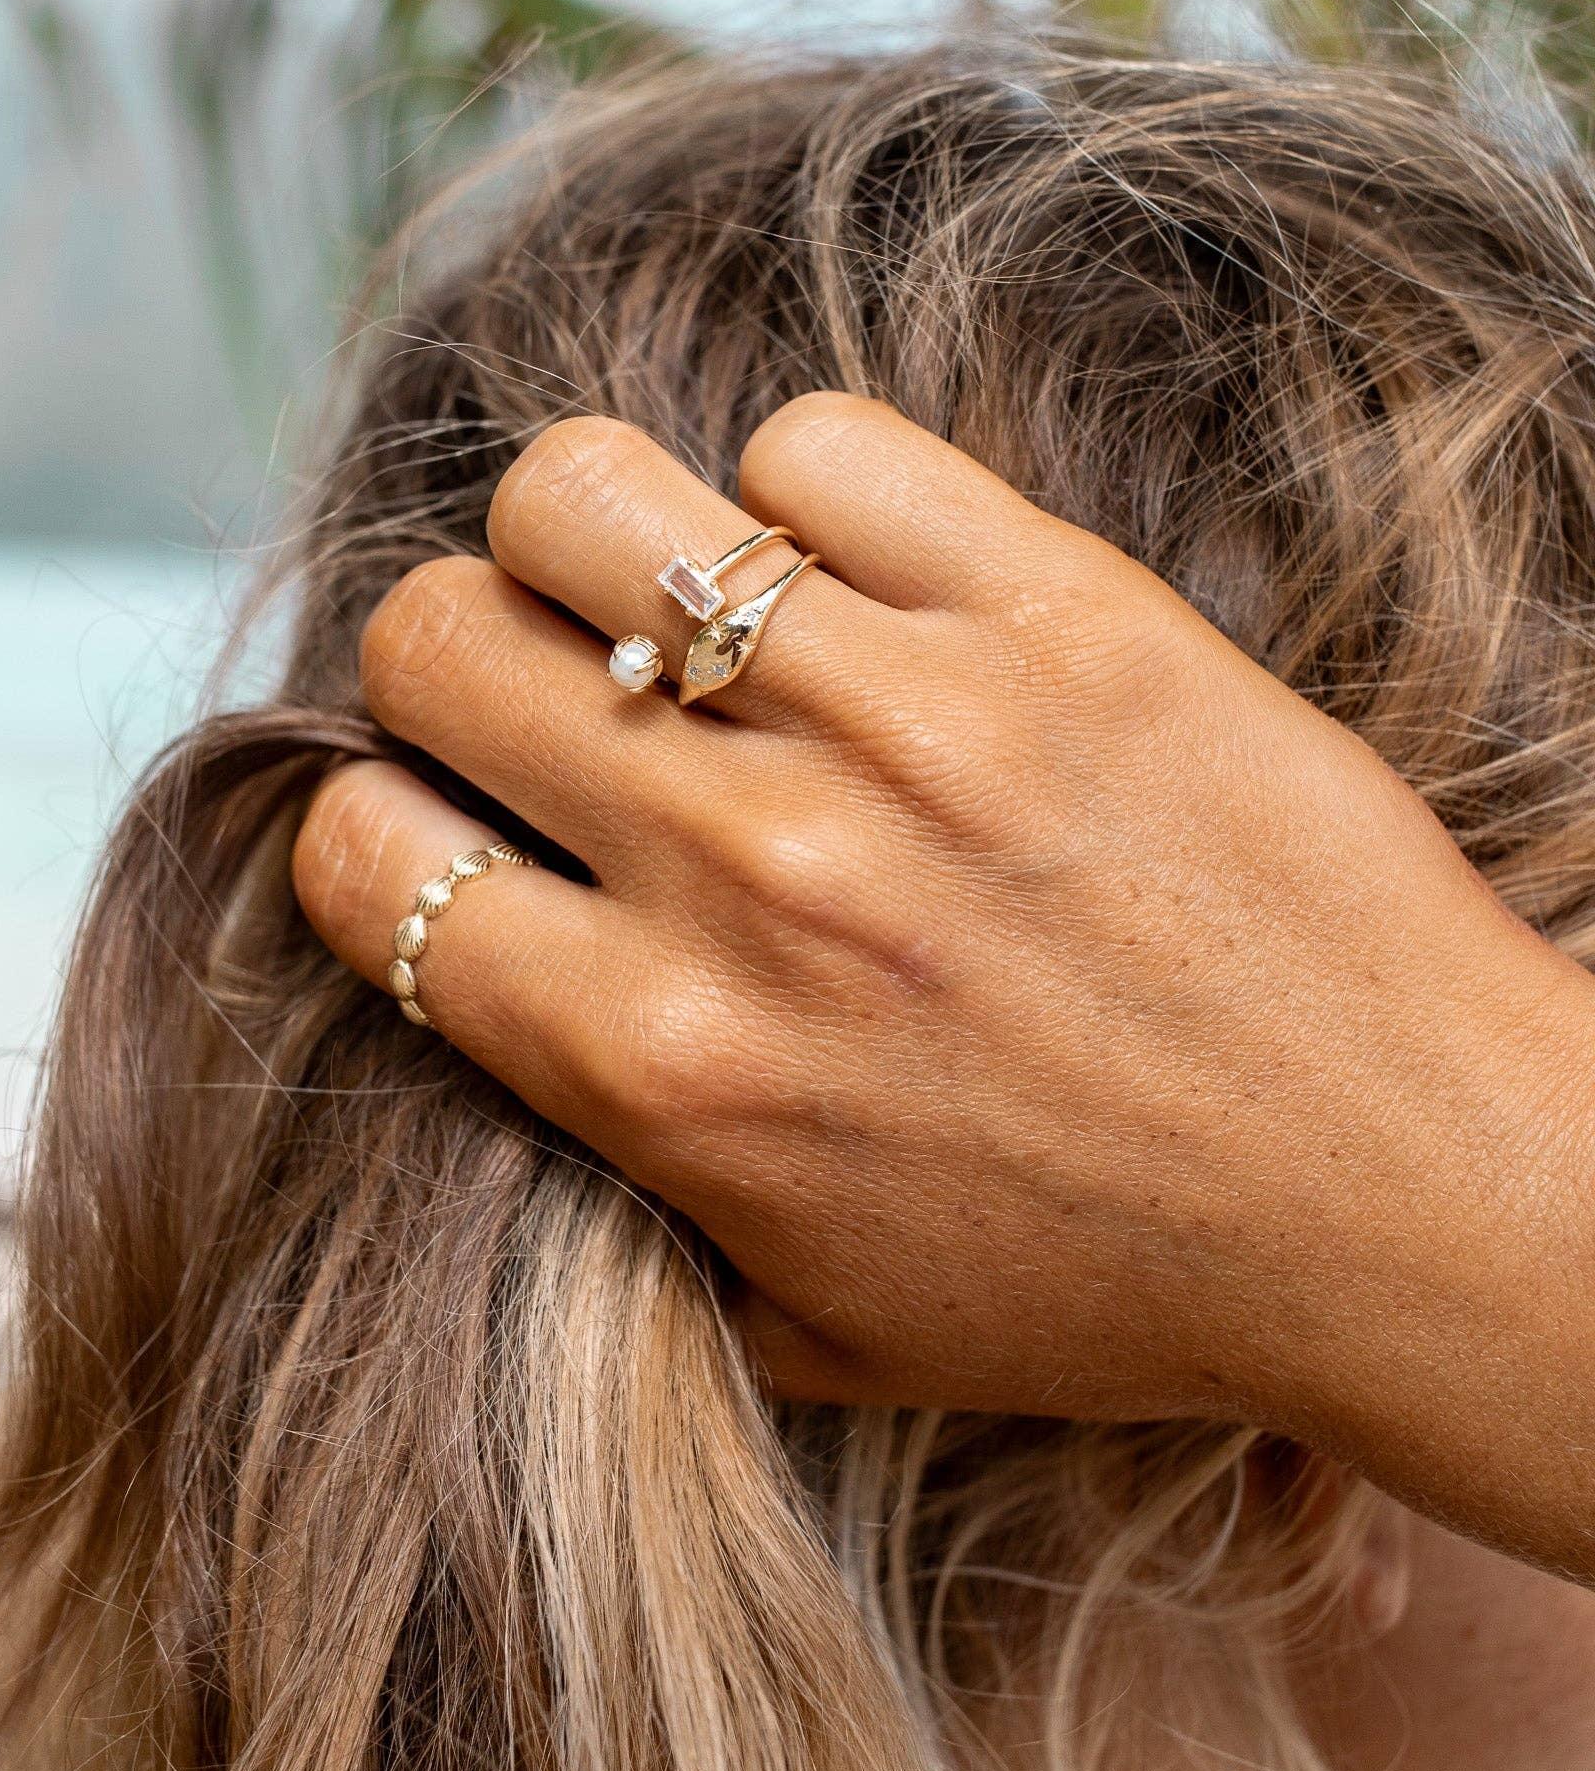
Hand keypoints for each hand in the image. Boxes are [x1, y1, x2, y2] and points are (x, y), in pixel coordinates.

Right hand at [292, 394, 1594, 1561]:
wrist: (1411, 1201)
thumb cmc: (1112, 1284)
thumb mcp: (815, 1323)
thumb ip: (622, 1201)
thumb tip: (506, 1050)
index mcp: (663, 1066)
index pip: (359, 859)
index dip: (371, 835)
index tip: (446, 837)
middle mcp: (746, 878)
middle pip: (431, 645)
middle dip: (449, 671)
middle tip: (546, 709)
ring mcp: (901, 725)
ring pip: (583, 495)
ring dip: (579, 539)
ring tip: (658, 603)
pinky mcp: (1054, 613)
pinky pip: (818, 447)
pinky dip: (800, 497)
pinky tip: (853, 586)